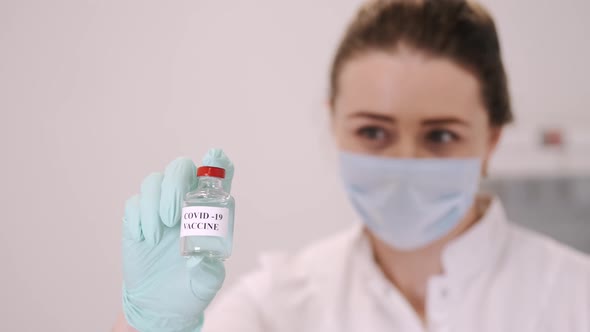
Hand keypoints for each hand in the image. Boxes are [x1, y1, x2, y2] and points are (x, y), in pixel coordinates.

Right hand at [122, 149, 233, 331]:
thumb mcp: (207, 283)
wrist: (160, 304)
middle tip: (173, 217)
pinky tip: (144, 238)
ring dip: (154, 203)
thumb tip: (202, 260)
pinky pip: (134, 203)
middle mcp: (184, 203)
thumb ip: (209, 271)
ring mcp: (159, 208)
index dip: (217, 163)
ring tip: (159, 234)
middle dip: (175, 184)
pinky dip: (138, 217)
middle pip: (180, 168)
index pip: (217, 177)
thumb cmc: (191, 287)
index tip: (216, 155)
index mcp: (209, 211)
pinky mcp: (137, 219)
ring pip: (153, 181)